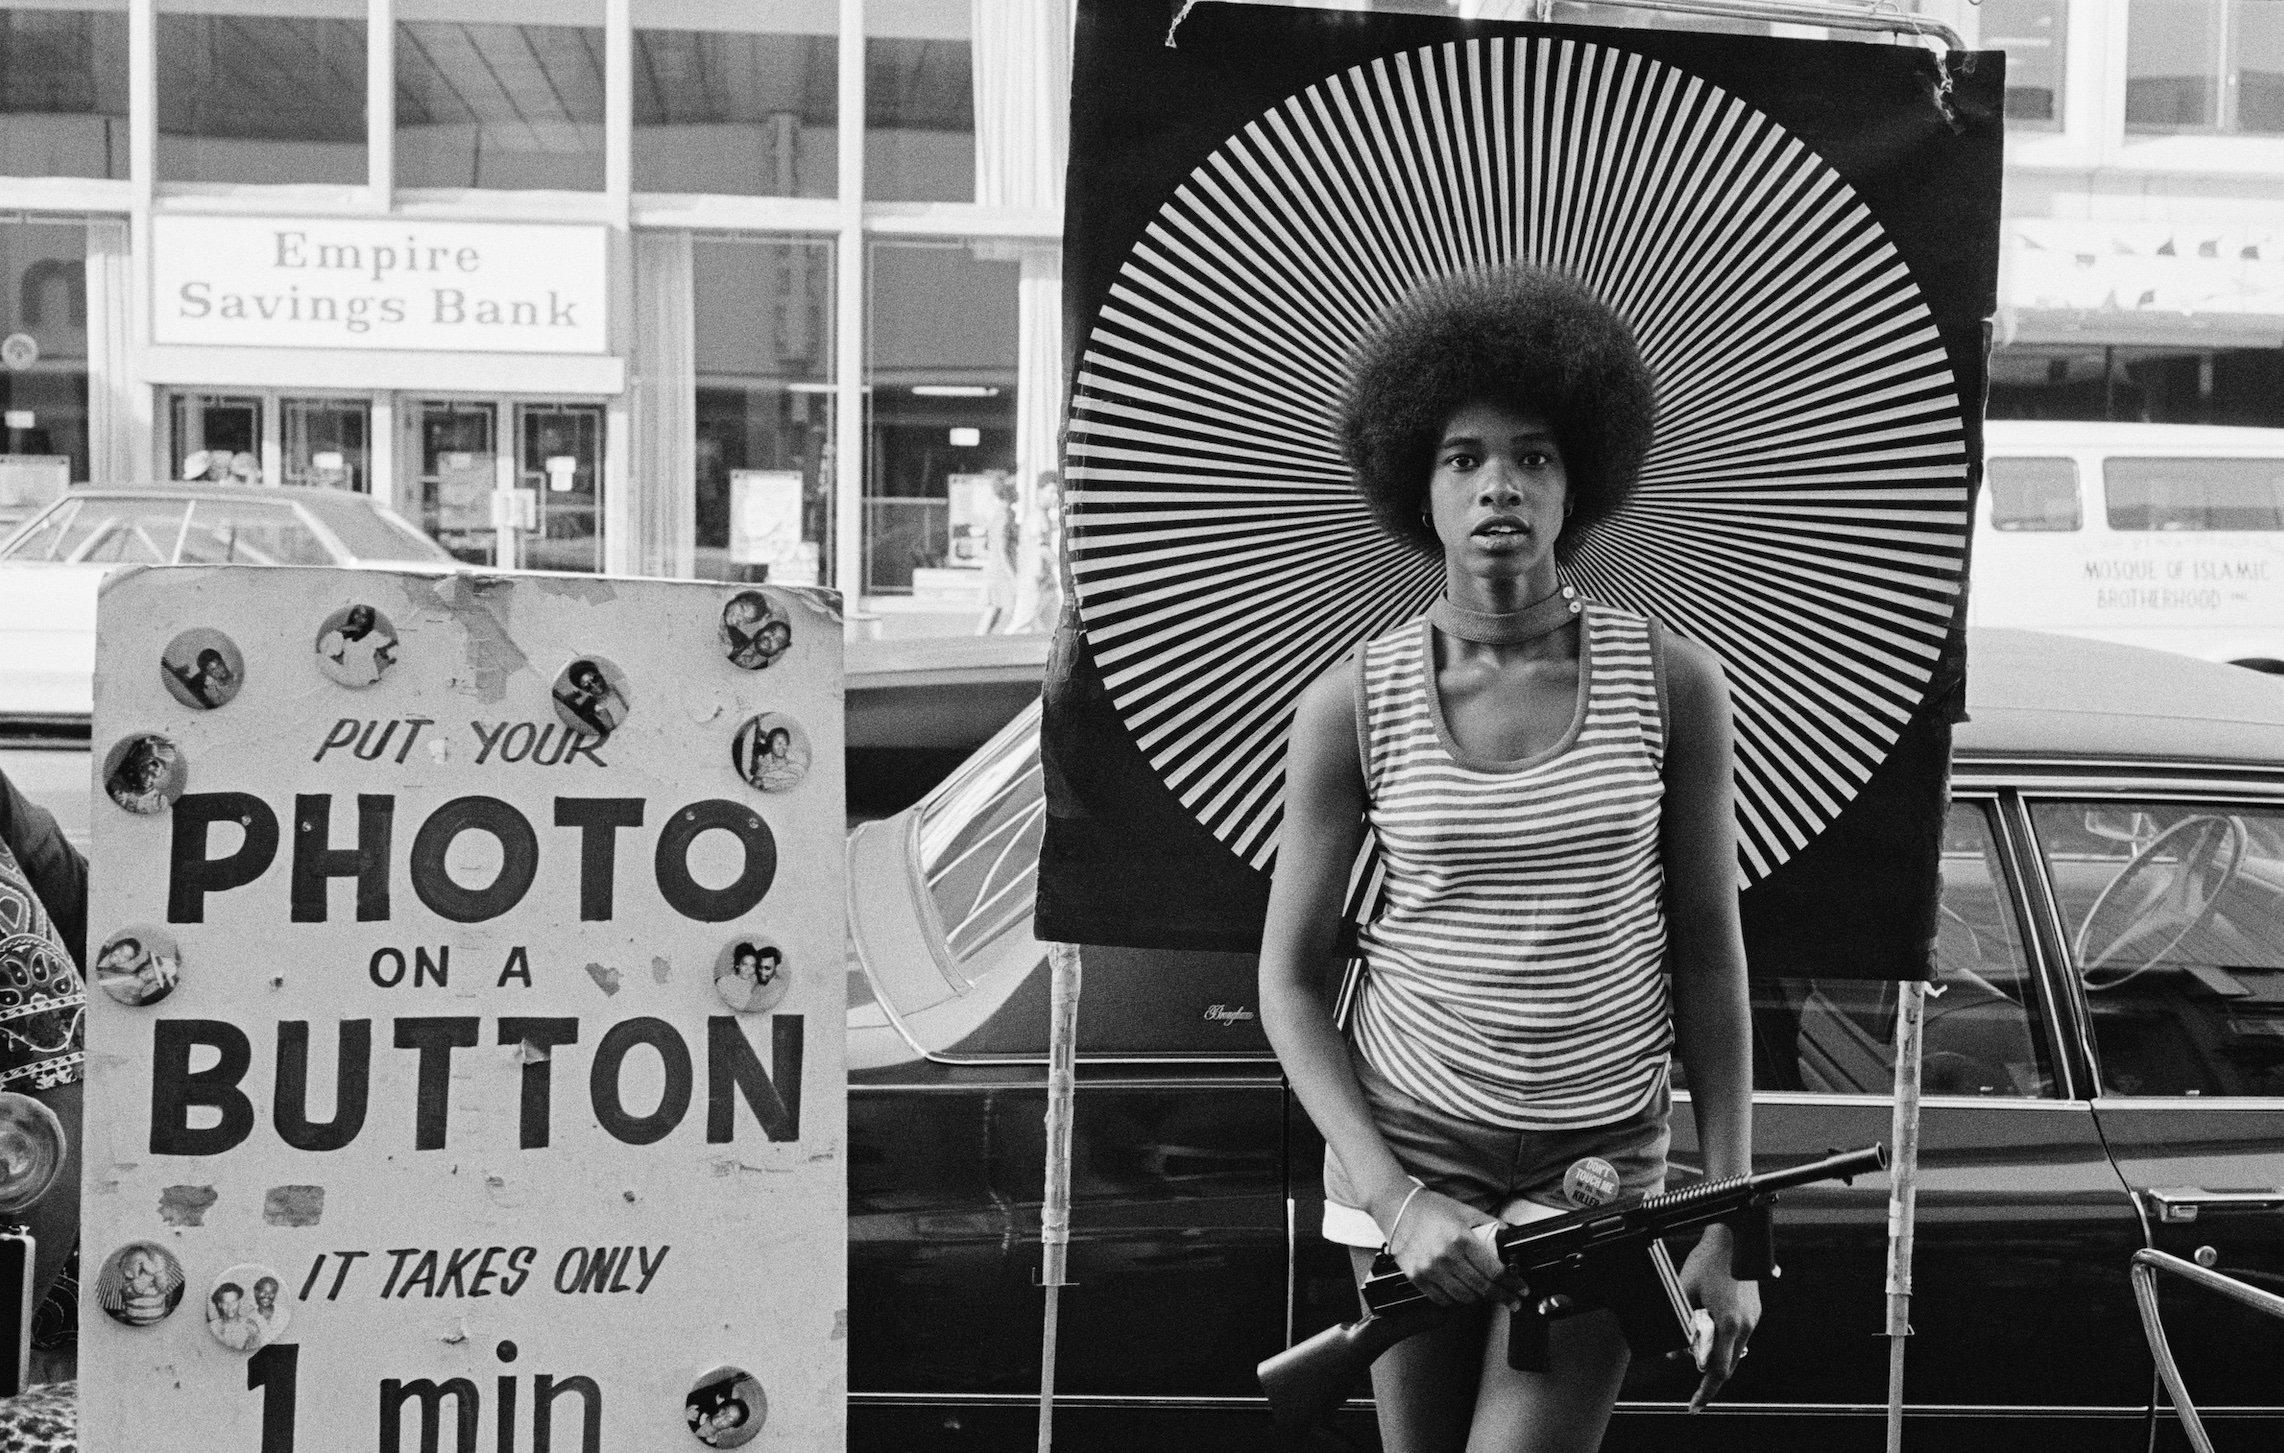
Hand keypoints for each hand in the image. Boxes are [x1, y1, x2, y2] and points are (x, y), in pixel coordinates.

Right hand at [1382, 1187, 1506, 1306]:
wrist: (1397, 1209)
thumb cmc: (1431, 1208)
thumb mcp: (1466, 1211)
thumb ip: (1490, 1225)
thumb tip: (1509, 1237)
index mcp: (1461, 1239)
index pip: (1494, 1271)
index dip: (1511, 1284)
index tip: (1520, 1290)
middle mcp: (1446, 1257)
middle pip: (1483, 1288)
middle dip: (1503, 1297)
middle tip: (1513, 1301)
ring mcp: (1430, 1270)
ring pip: (1464, 1298)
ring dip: (1479, 1298)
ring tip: (1485, 1292)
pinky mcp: (1417, 1278)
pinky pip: (1442, 1300)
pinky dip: (1456, 1300)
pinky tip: (1461, 1292)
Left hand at [1678, 1224, 1760, 1412]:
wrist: (1734, 1237)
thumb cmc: (1707, 1260)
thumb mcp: (1684, 1291)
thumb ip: (1680, 1324)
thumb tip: (1676, 1353)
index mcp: (1730, 1323)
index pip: (1719, 1371)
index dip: (1705, 1392)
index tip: (1694, 1405)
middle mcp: (1746, 1324)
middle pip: (1729, 1364)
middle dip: (1710, 1374)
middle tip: (1693, 1381)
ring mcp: (1753, 1318)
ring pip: (1735, 1351)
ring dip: (1717, 1355)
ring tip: (1696, 1347)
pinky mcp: (1754, 1310)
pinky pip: (1740, 1335)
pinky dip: (1725, 1340)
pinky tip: (1709, 1329)